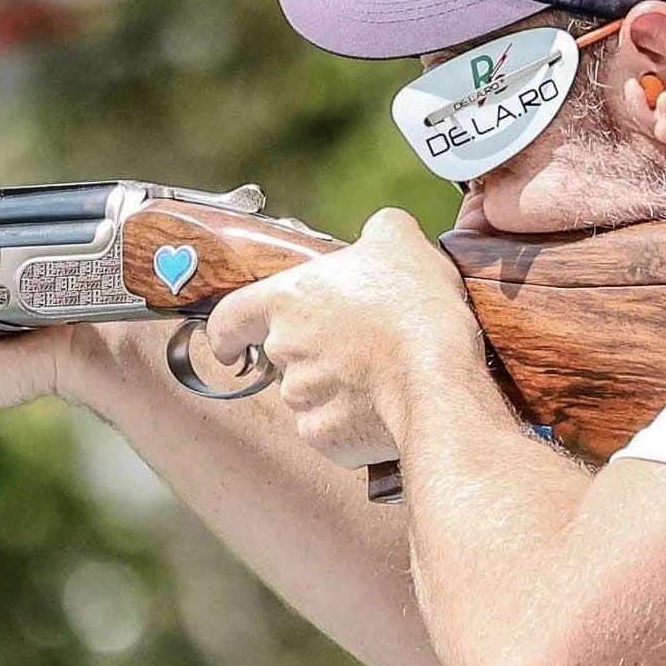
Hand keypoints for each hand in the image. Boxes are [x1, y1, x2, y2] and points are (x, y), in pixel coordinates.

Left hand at [205, 208, 482, 467]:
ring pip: (307, 393)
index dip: (229, 332)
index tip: (230, 344)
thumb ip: (377, 230)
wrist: (436, 382)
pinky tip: (383, 404)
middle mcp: (284, 351)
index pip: (229, 318)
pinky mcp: (324, 435)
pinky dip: (350, 420)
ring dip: (333, 386)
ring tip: (379, 373)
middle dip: (310, 353)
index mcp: (287, 300)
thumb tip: (380, 231)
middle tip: (354, 345)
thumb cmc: (415, 309)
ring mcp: (301, 398)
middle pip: (281, 355)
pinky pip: (330, 427)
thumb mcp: (400, 241)